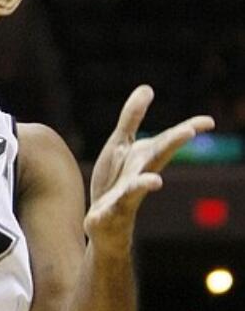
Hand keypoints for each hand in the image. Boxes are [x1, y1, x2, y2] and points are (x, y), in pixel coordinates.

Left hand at [86, 86, 214, 251]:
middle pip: (157, 158)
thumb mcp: (120, 145)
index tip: (209, 122)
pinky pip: (110, 211)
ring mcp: (126, 196)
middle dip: (172, 145)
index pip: (167, 141)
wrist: (103, 223)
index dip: (187, 129)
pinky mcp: (109, 213)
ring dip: (145, 184)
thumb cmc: (115, 181)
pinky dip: (109, 210)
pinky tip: (101, 212)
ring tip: (156, 181)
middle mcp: (140, 176)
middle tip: (189, 131)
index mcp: (144, 158)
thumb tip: (147, 88)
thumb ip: (132, 118)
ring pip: (136, 189)